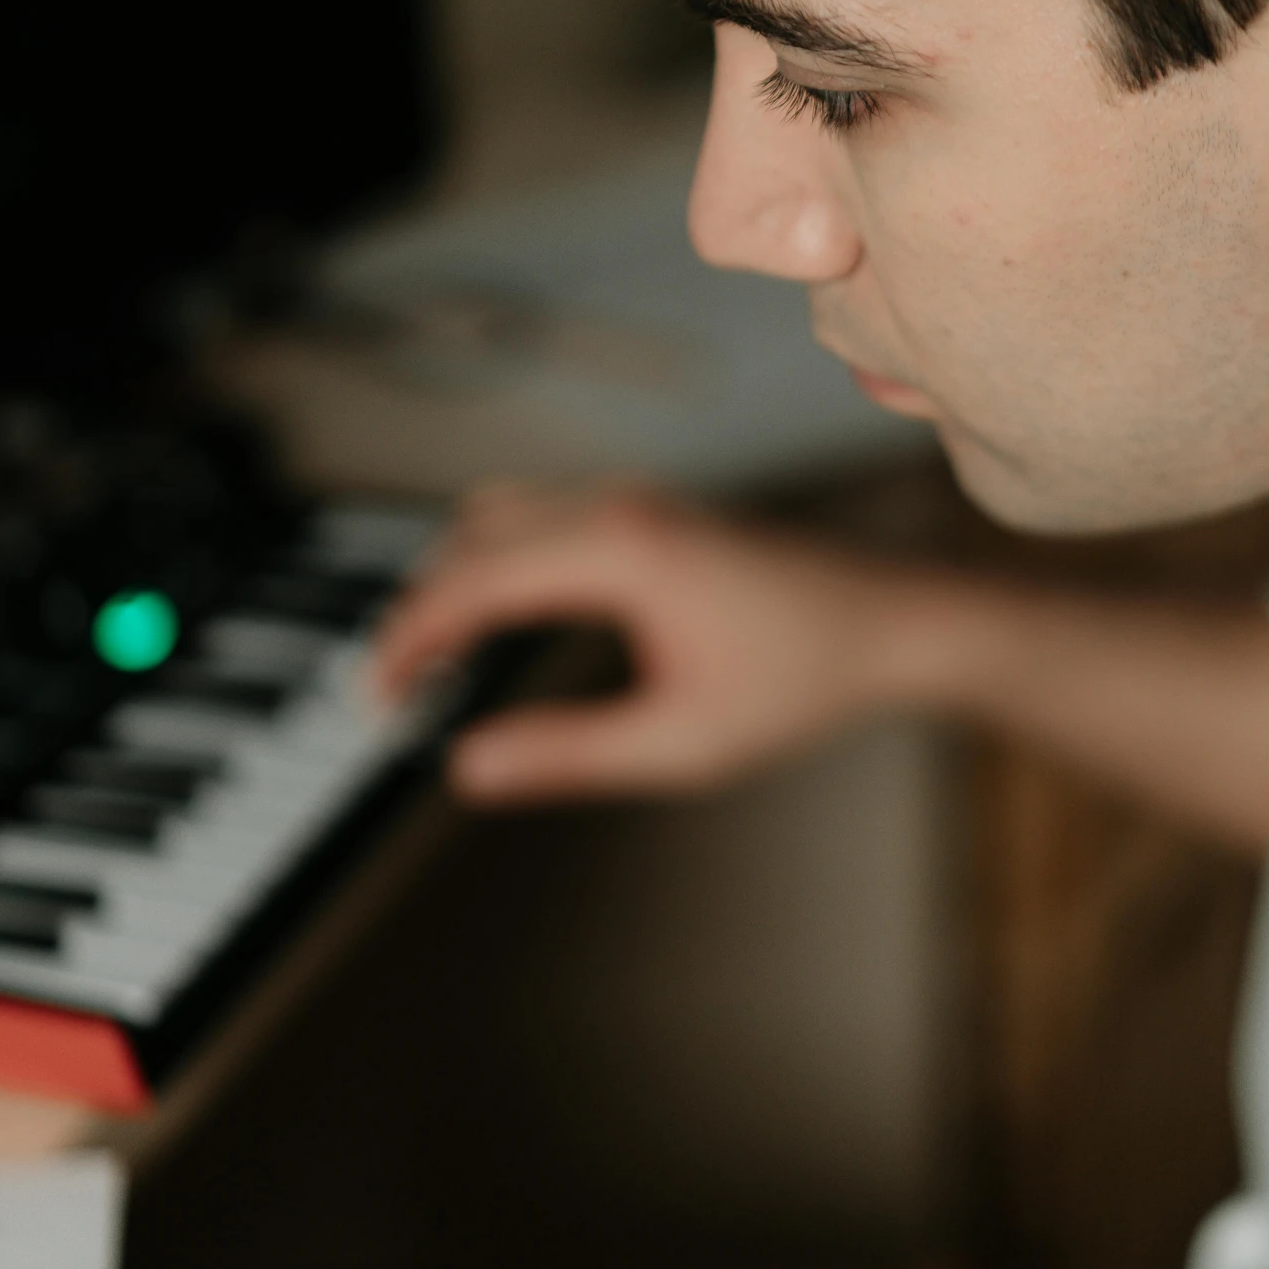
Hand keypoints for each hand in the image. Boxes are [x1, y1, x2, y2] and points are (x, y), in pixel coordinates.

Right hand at [372, 483, 915, 803]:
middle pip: (467, 541)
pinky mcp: (648, 512)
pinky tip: (497, 626)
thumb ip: (567, 755)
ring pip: (498, 519)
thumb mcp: (682, 744)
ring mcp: (633, 501)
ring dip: (453, 581)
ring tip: (434, 667)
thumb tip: (466, 767)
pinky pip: (539, 518)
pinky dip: (495, 564)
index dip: (405, 645)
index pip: (467, 584)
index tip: (375, 706)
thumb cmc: (802, 679)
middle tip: (390, 697)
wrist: (893, 622)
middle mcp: (616, 509)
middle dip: (416, 614)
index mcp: (618, 554)